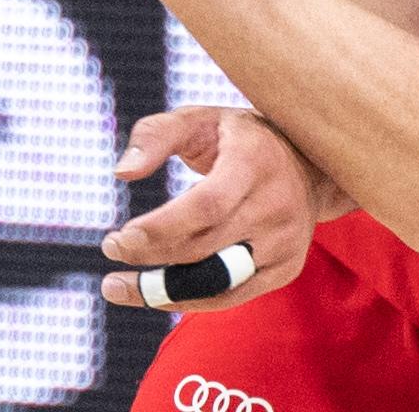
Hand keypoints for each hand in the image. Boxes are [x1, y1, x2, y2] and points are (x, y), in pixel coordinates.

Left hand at [100, 107, 345, 312]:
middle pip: (207, 247)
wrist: (309, 161)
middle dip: (151, 257)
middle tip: (110, 250)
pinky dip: (188, 299)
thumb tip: (121, 172)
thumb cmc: (237, 138)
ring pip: (218, 281)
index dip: (161, 228)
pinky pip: (232, 296)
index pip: (207, 206)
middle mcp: (277, 205)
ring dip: (162, 291)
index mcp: (254, 162)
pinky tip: (153, 294)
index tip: (118, 238)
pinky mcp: (286, 267)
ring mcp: (286, 241)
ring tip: (117, 287)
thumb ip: (156, 135)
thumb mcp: (199, 119)